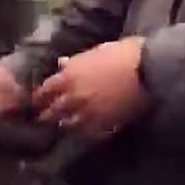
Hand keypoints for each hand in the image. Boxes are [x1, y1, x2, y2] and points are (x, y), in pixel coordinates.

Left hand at [32, 38, 150, 139]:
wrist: (148, 69)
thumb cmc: (124, 53)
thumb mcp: (96, 51)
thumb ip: (76, 62)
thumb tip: (62, 64)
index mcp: (68, 76)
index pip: (44, 92)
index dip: (39, 98)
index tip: (37, 101)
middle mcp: (72, 97)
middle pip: (52, 112)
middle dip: (46, 115)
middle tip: (43, 119)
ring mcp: (87, 112)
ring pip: (67, 124)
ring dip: (64, 124)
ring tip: (64, 125)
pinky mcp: (104, 124)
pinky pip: (87, 132)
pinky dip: (84, 132)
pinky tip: (85, 131)